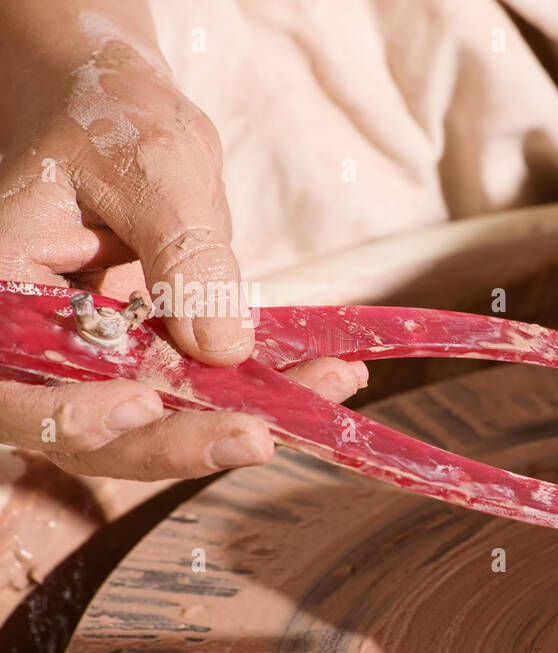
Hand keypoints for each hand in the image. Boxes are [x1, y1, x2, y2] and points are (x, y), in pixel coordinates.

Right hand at [0, 25, 364, 478]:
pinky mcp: (146, 364)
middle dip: (177, 443)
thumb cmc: (114, 119)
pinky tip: (333, 375)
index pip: (19, 383)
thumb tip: (222, 350)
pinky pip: (198, 396)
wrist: (121, 113)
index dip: (75, 415)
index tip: (144, 406)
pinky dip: (261, 393)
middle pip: (92, 433)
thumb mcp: (155, 171)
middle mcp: (34, 344)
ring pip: (155, 428)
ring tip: (327, 388)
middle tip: (259, 436)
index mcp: (1, 288)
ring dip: (237, 422)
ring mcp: (91, 363)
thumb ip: (184, 258)